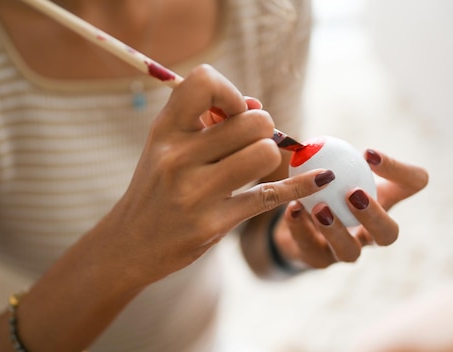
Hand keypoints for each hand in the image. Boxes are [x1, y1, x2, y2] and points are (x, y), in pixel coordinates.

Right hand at [98, 65, 332, 283]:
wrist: (131, 243)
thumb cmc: (157, 187)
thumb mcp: (166, 146)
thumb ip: (204, 120)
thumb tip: (256, 105)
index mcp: (164, 131)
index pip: (204, 82)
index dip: (230, 92)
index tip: (231, 113)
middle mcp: (177, 158)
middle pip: (253, 121)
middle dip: (262, 128)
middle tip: (249, 143)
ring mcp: (195, 193)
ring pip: (266, 153)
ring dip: (270, 157)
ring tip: (254, 166)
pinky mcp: (214, 224)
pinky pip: (272, 195)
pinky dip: (302, 184)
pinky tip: (321, 178)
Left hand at [274, 149, 428, 267]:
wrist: (293, 218)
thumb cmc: (322, 185)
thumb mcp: (331, 163)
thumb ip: (330, 152)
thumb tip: (319, 141)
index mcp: (385, 201)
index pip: (414, 183)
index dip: (400, 171)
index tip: (367, 153)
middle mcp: (370, 231)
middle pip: (388, 234)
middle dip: (375, 216)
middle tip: (354, 194)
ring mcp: (345, 250)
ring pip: (349, 252)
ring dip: (335, 230)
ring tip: (319, 208)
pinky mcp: (316, 260)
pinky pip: (309, 248)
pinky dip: (300, 227)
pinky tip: (293, 209)